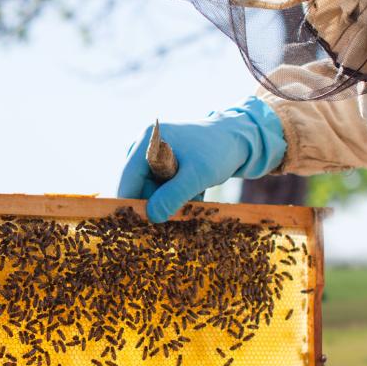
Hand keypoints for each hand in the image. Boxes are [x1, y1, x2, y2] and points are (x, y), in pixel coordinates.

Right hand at [116, 98, 285, 223]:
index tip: (140, 227)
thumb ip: (173, 195)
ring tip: (193, 198)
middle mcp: (144, 146)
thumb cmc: (218, 152)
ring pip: (150, 189)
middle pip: (137, 186)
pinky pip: (160, 187)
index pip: (127, 180)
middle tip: (176, 215)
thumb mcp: (197, 176)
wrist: (239, 138)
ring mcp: (152, 154)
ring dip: (169, 201)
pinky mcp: (161, 163)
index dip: (131, 205)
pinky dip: (174, 196)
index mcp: (147, 142)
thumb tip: (151, 217)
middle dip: (155, 204)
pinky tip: (193, 193)